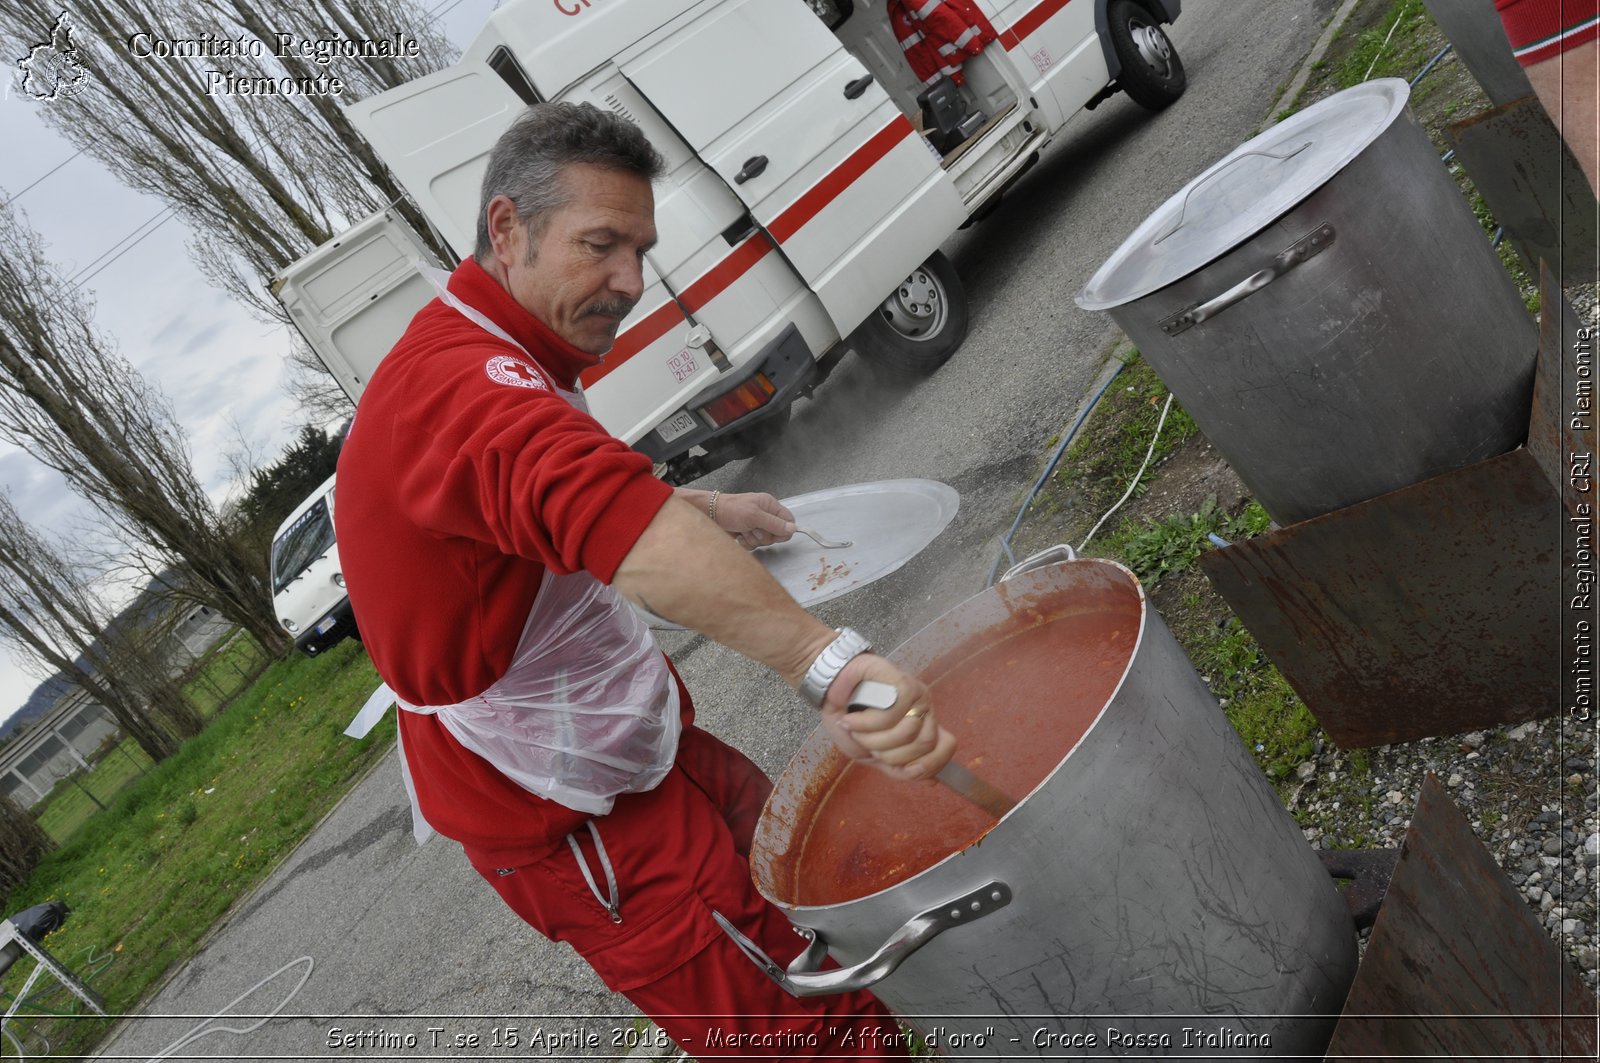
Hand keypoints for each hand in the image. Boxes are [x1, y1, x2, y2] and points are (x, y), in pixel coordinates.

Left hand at [712, 492, 795, 549]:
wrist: (709, 515)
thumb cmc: (730, 510)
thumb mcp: (754, 516)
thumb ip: (774, 523)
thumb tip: (793, 529)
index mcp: (769, 505)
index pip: (788, 520)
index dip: (784, 530)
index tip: (774, 534)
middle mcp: (764, 515)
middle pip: (776, 534)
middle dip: (764, 535)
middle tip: (752, 528)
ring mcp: (756, 526)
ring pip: (764, 541)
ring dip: (753, 539)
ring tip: (743, 530)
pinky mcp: (747, 534)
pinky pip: (754, 545)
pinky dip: (746, 543)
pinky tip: (738, 536)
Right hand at [817, 653, 954, 781]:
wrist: (827, 691)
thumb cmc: (849, 719)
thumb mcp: (872, 755)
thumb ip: (899, 768)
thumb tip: (932, 781)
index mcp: (921, 727)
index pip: (946, 747)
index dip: (930, 764)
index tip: (905, 768)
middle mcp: (923, 710)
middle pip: (924, 745)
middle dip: (888, 752)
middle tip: (866, 742)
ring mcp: (915, 695)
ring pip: (909, 731)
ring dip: (874, 738)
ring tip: (855, 728)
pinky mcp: (901, 682)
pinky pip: (894, 713)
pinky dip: (867, 723)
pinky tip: (852, 719)